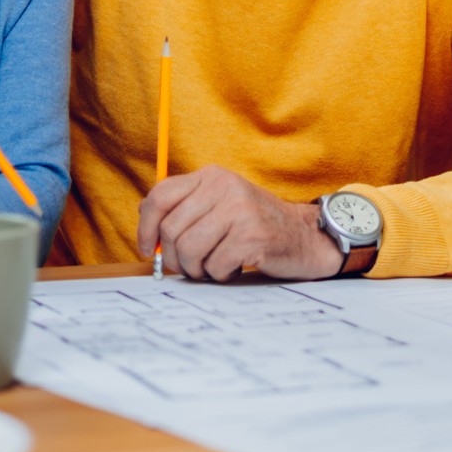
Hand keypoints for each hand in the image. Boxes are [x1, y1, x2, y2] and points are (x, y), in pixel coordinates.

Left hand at [137, 166, 343, 281]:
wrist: (306, 236)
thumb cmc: (256, 226)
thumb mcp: (221, 204)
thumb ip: (187, 209)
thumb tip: (146, 228)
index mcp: (211, 177)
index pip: (160, 196)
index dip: (145, 227)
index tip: (147, 248)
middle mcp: (224, 187)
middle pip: (171, 229)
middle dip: (174, 258)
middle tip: (189, 267)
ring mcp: (239, 210)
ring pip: (189, 250)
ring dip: (196, 269)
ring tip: (213, 268)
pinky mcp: (252, 236)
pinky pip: (215, 265)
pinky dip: (220, 275)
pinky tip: (234, 267)